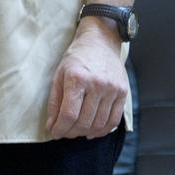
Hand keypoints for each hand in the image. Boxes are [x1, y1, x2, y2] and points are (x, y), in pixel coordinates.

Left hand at [46, 20, 127, 139]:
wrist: (101, 41)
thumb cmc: (77, 57)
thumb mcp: (59, 74)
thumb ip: (55, 101)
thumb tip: (52, 126)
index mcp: (77, 78)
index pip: (69, 114)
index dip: (60, 128)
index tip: (54, 133)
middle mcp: (97, 84)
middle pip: (83, 121)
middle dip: (71, 132)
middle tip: (64, 132)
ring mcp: (112, 89)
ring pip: (98, 124)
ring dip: (85, 133)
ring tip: (77, 131)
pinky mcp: (122, 92)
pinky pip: (114, 120)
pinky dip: (102, 130)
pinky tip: (92, 131)